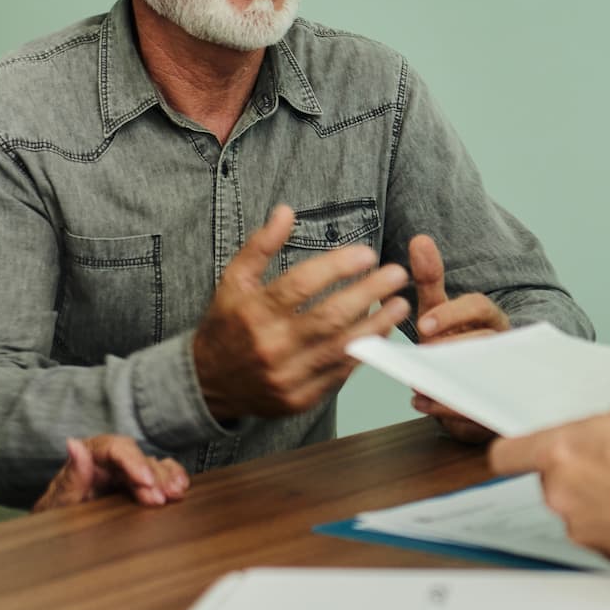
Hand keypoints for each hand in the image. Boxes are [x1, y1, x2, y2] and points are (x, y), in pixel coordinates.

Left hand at [33, 434, 190, 511]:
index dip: (133, 462)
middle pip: (137, 457)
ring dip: (166, 477)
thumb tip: (74, 444)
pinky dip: (171, 476)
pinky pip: (158, 473)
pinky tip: (180, 487)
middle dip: (153, 476)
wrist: (59, 537)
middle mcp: (109, 460)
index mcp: (88, 457)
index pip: (114, 449)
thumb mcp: (59, 501)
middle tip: (162, 498)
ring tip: (176, 493)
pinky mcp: (136, 483)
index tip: (145, 482)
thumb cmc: (58, 517)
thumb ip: (71, 476)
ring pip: (151, 464)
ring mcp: (124, 471)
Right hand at [192, 205, 410, 421]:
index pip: (301, 285)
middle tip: (397, 274)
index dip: (337, 267)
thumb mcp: (234, 281)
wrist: (208, 384)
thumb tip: (286, 210)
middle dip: (369, 293)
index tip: (367, 253)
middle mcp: (271, 345)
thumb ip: (260, 245)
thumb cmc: (226, 325)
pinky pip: (339, 374)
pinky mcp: (299, 399)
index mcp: (253, 312)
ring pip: (341, 348)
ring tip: (401, 304)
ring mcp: (287, 376)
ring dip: (376, 325)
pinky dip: (362, 353)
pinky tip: (380, 333)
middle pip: (329, 317)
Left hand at [406, 232, 506, 442]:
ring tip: (421, 386)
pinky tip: (423, 403)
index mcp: (490, 319)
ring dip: (451, 384)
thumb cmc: (456, 342)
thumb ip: (430, 279)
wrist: (472, 386)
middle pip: (486, 343)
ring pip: (488, 380)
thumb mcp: (439, 312)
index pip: (479, 307)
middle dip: (454, 348)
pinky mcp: (499, 408)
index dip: (452, 314)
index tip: (423, 324)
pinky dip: (450, 411)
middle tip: (425, 356)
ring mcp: (506, 377)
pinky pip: (482, 413)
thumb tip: (420, 239)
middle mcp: (503, 346)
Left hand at [490, 400, 609, 567]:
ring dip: (601, 498)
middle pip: (553, 480)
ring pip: (580, 507)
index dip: (513, 452)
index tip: (518, 452)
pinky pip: (603, 530)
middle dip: (579, 470)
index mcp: (560, 453)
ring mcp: (581, 527)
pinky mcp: (605, 552)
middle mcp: (561, 494)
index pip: (507, 455)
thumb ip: (608, 421)